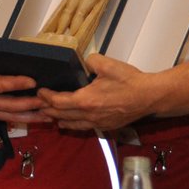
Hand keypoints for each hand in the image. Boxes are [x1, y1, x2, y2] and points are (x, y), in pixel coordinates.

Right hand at [0, 34, 45, 121]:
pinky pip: (5, 118)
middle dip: (29, 105)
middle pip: (7, 106)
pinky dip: (21, 119)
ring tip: (48, 115)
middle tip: (47, 100)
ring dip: (28, 117)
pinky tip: (35, 117)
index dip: (16, 84)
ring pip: (8, 116)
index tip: (33, 81)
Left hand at [38, 52, 153, 130]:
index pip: (58, 101)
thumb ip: (90, 61)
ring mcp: (97, 123)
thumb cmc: (129, 81)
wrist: (149, 96)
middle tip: (39, 104)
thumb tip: (85, 63)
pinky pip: (84, 127)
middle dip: (48, 109)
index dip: (46, 97)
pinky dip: (72, 125)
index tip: (41, 91)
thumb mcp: (106, 64)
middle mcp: (89, 115)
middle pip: (61, 115)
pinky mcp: (106, 126)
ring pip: (71, 124)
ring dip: (58, 119)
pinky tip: (70, 122)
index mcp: (86, 100)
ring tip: (49, 115)